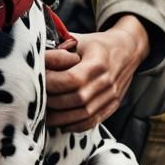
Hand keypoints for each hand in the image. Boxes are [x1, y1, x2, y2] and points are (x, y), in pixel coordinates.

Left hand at [44, 15, 149, 130]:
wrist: (127, 49)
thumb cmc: (97, 44)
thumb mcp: (78, 39)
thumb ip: (58, 51)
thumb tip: (37, 61)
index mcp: (98, 62)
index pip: (71, 79)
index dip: (52, 82)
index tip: (39, 79)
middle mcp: (107, 81)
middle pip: (77, 99)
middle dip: (53, 101)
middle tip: (37, 98)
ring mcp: (112, 95)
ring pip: (84, 114)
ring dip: (61, 118)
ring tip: (45, 115)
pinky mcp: (113, 104)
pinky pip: (94, 121)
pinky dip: (76, 125)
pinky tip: (62, 124)